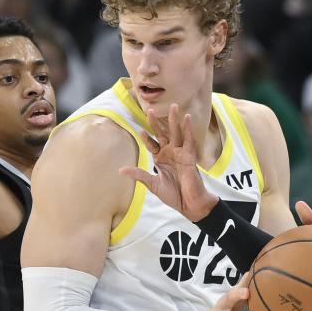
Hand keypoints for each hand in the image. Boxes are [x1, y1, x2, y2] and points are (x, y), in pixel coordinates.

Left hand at [119, 104, 217, 221]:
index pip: (152, 144)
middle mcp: (170, 153)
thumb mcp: (153, 184)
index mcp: (161, 159)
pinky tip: (187, 117)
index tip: (141, 130)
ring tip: (173, 106)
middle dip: (157, 123)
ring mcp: (181, 153)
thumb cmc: (173, 195)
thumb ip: (139, 175)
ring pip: (176, 133)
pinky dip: (188, 129)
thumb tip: (121, 170)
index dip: (146, 137)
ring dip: (174, 120)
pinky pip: (189, 140)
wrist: (190, 204)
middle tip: (149, 110)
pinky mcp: (190, 156)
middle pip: (162, 134)